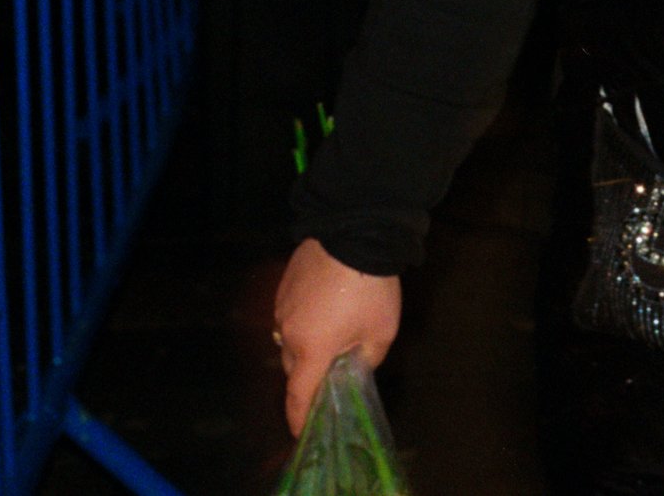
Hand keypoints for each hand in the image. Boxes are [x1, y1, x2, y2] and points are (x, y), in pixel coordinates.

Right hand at [274, 238, 402, 436]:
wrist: (354, 231)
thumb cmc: (371, 287)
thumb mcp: (382, 331)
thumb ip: (367, 359)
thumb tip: (354, 366)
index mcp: (311, 349)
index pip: (298, 395)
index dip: (298, 418)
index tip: (300, 431)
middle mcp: (288, 332)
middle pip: (294, 367)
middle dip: (310, 374)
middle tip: (333, 371)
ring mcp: (281, 307)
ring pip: (290, 339)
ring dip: (308, 344)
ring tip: (336, 331)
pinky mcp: (283, 285)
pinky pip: (290, 315)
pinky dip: (305, 320)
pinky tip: (328, 306)